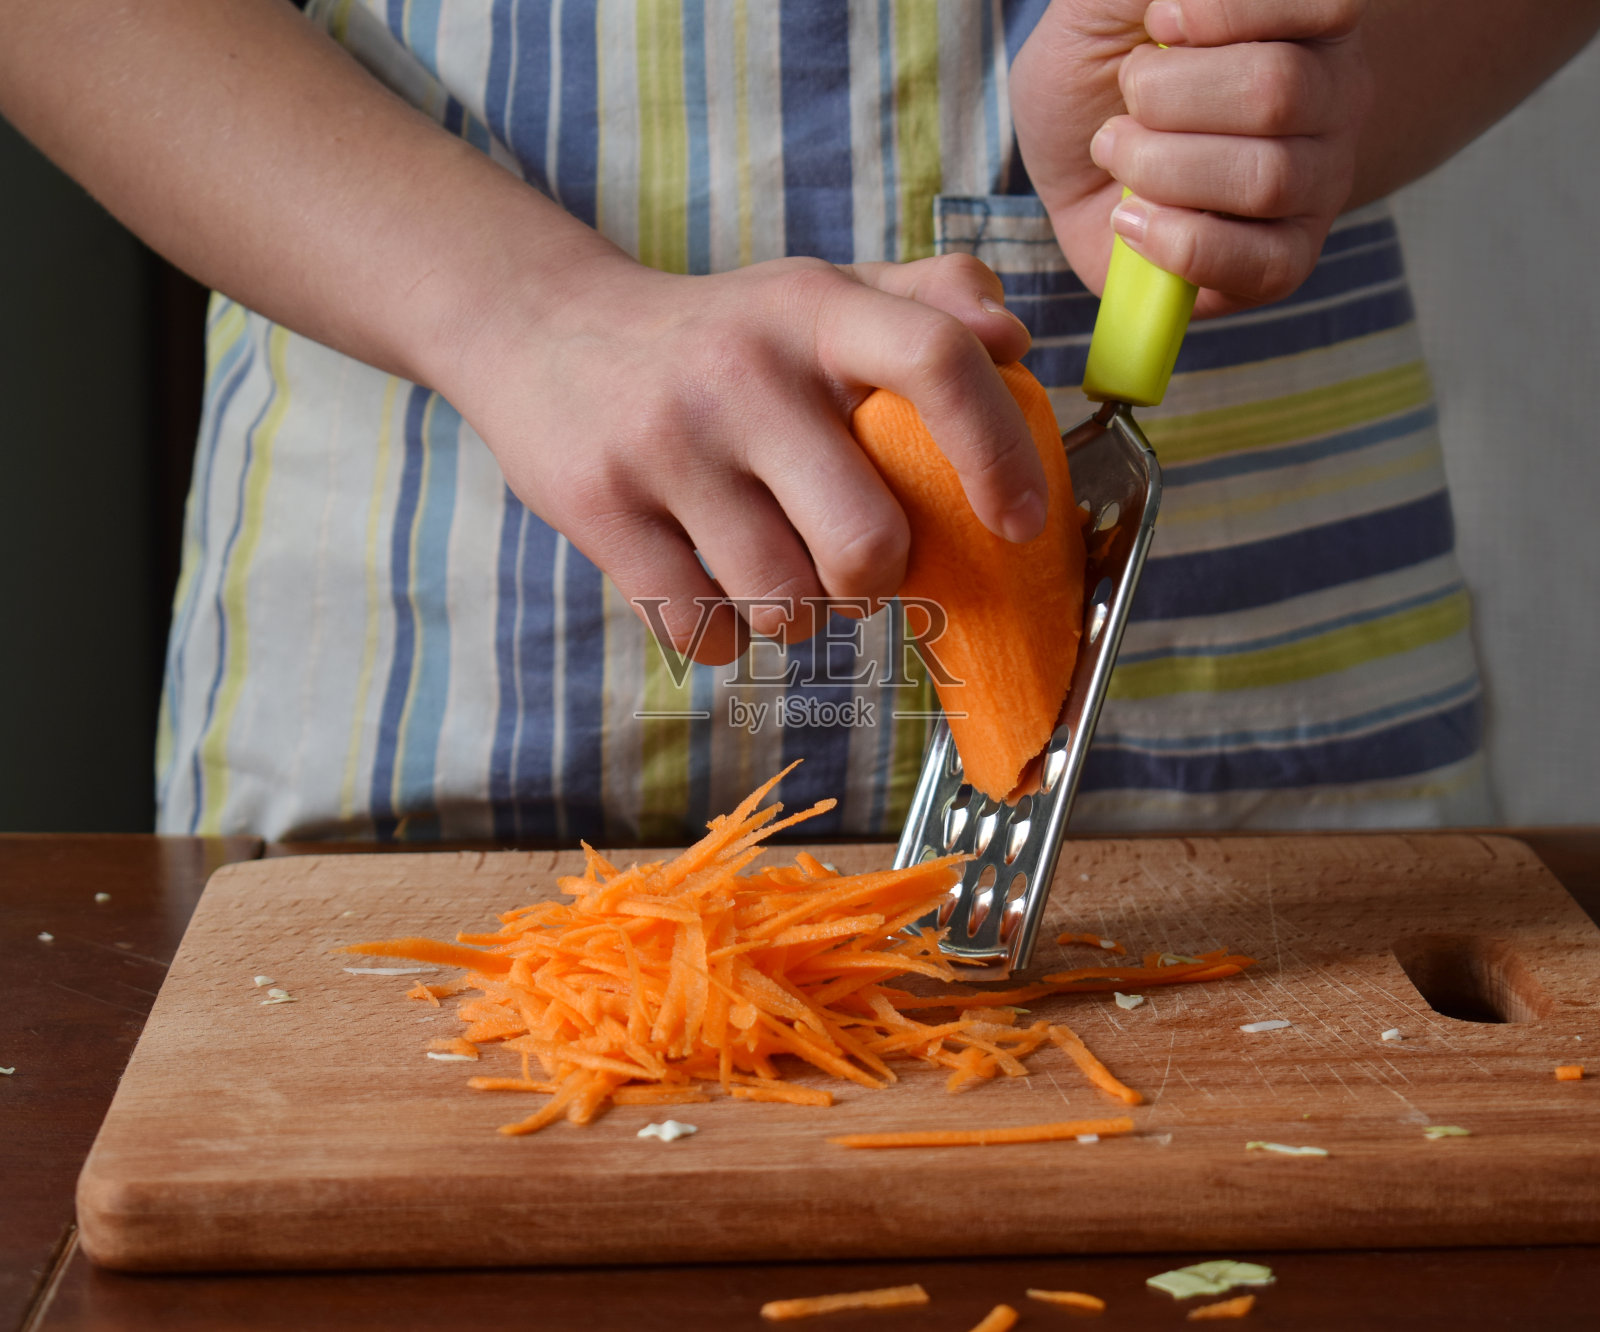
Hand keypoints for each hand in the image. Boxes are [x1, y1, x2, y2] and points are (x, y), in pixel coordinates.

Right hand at [449, 251, 1040, 663]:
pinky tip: (710, 583)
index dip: (998, 453)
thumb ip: (928, 301)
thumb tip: (1016, 340)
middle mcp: (743, 373)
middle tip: (856, 565)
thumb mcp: (816, 292)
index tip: (1019, 524)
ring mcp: (666, 445)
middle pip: (865, 542)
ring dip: (797, 614)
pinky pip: (701, 631)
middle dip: (876, 584)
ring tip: (774, 568)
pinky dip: (723, 635)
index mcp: (813, 311)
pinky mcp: (601, 511)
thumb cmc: (718, 334)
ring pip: (783, 606)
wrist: (541, 330)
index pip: (937, 361)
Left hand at [1010, 0, 1371, 316]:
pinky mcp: (1286, 261)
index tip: (1158, 21)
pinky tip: (1130, 220)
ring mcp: (1317, 184)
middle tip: (1125, 102)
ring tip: (1117, 155)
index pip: (1325, 3)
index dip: (1226, 12)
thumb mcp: (1107, 3)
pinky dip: (1176, 243)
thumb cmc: (1100, 74)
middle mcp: (1333, 99)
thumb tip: (1177, 1)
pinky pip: (1261, 264)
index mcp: (1313, 22)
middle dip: (1167, 96)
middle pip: (1277, 91)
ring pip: (1266, 178)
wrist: (1072, 163)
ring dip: (1158, 167)